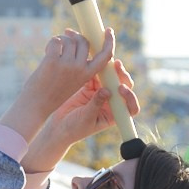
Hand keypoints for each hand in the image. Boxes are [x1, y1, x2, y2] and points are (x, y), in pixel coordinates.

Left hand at [0, 29, 115, 143]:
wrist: (36, 105)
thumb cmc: (53, 92)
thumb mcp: (73, 80)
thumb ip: (78, 64)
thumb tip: (76, 38)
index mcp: (87, 75)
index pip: (105, 56)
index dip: (109, 42)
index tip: (108, 30)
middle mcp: (80, 69)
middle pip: (84, 42)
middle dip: (75, 36)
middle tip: (67, 35)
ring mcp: (66, 65)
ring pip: (70, 40)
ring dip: (62, 39)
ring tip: (53, 48)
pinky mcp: (52, 61)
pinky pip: (56, 41)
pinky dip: (52, 42)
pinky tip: (47, 51)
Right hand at [23, 61, 138, 172]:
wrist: (57, 125)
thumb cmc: (73, 129)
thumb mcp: (86, 119)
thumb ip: (96, 104)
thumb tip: (107, 91)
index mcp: (114, 115)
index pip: (130, 107)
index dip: (130, 97)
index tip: (121, 89)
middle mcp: (111, 103)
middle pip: (123, 87)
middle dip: (121, 76)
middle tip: (116, 66)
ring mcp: (101, 94)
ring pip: (110, 79)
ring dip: (109, 69)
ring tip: (107, 60)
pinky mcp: (90, 87)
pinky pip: (96, 75)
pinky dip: (95, 68)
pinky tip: (93, 60)